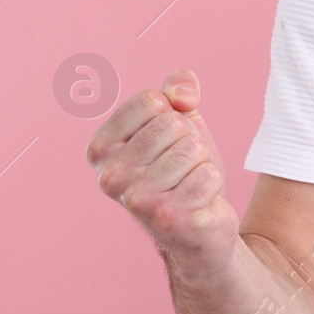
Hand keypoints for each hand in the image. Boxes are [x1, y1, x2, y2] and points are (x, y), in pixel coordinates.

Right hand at [85, 69, 238, 268]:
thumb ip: (177, 88)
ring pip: (191, 149)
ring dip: (201, 164)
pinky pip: (207, 175)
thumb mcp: (180, 120)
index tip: (168, 141)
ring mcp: (135, 199)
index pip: (151, 101)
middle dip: (189, 141)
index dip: (173, 115)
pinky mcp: (166, 218)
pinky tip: (198, 200)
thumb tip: (182, 94)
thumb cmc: (183, 169)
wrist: (201, 225)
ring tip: (188, 183)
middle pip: (172, 124)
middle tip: (182, 167)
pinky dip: (212, 184)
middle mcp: (109, 176)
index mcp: (100, 148)